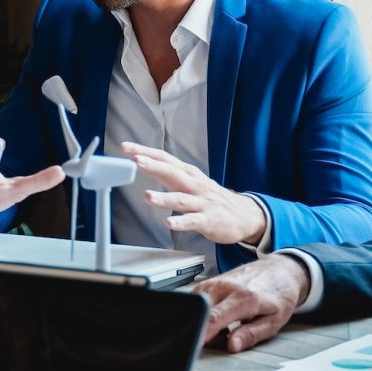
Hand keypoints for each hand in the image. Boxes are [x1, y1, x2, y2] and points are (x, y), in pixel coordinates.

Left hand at [121, 142, 266, 244]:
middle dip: (153, 166)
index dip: (145, 152)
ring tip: (148, 196)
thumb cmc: (212, 199)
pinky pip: (193, 221)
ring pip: (180, 199)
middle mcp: (194, 185)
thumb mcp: (192, 182)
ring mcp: (201, 203)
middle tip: (136, 161)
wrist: (245, 215)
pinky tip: (169, 223)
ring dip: (164, 197)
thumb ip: (170, 175)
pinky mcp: (208, 220)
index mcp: (188, 174)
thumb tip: (144, 165)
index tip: (126, 147)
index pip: (164, 159)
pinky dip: (181, 222)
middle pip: (172, 173)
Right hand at [195, 254, 310, 351]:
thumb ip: (251, 334)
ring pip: (196, 305)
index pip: (215, 317)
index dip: (203, 332)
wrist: (280, 270)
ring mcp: (215, 282)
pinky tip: (216, 317)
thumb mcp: (273, 321)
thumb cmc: (278, 296)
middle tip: (216, 340)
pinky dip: (201, 312)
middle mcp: (226, 287)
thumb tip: (233, 346)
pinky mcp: (210, 282)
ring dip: (202, 321)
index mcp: (245, 298)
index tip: (196, 344)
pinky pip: (197, 299)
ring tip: (222, 327)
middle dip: (201, 329)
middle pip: (201, 311)